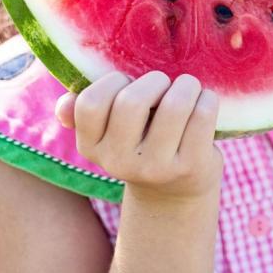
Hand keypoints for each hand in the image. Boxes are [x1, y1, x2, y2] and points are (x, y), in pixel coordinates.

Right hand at [54, 71, 223, 202]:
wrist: (176, 191)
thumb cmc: (142, 144)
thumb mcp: (110, 134)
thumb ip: (85, 114)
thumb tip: (64, 105)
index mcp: (91, 147)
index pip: (90, 103)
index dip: (113, 82)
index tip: (129, 83)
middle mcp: (120, 162)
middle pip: (131, 102)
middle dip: (154, 81)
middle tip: (165, 84)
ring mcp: (157, 168)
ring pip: (174, 106)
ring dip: (186, 86)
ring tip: (189, 88)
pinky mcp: (191, 167)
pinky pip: (202, 116)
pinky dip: (207, 100)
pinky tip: (205, 102)